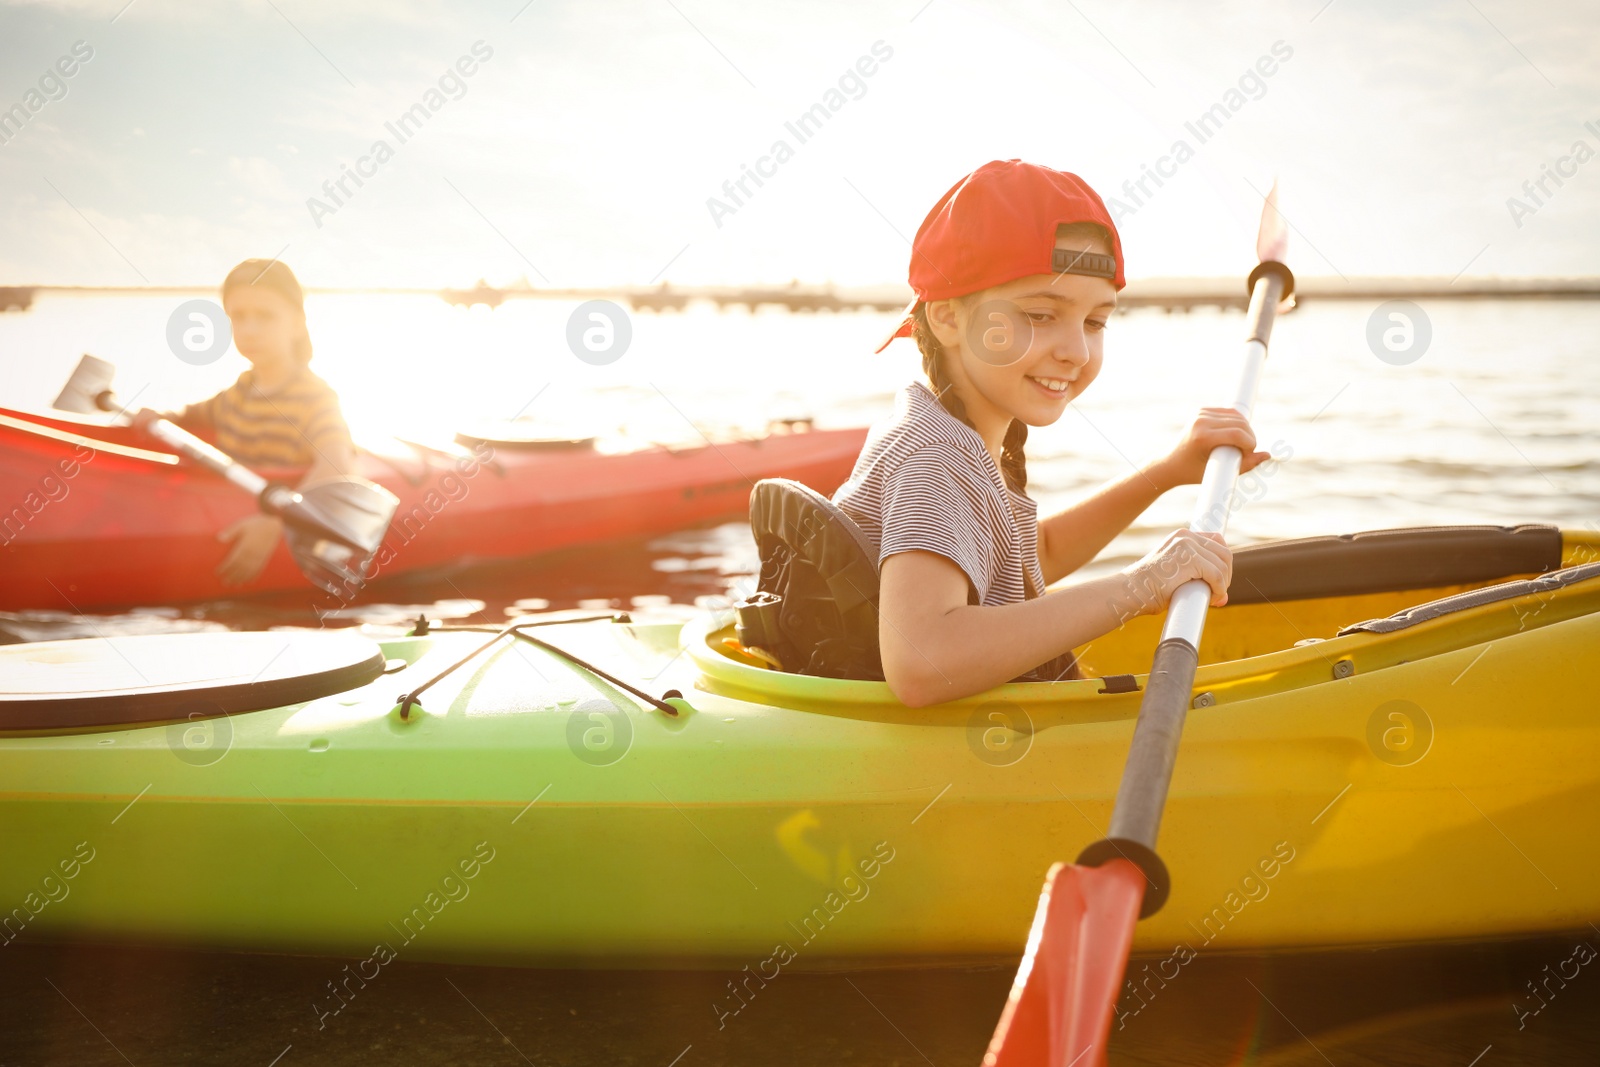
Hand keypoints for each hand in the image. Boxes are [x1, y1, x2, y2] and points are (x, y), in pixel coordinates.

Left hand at [217, 514, 283, 585]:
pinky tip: (249, 582)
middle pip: (241, 568)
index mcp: (245, 546)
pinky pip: (259, 569)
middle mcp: (252, 553)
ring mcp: (259, 557)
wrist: (273, 525)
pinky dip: (253, 576)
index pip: (233, 560)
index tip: (218, 572)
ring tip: (235, 585)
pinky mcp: (265, 558)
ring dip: (242, 579)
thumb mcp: (242, 524)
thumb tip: (219, 538)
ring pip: (249, 571)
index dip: (226, 567)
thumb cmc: (255, 524)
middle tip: (225, 582)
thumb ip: (231, 532)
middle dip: (232, 576)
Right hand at [1114, 528, 1232, 620]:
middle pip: (1224, 552)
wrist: (1130, 592)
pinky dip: (1219, 589)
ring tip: (1214, 598)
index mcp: (1181, 536)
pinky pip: (1217, 575)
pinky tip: (1213, 598)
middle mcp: (1185, 536)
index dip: (1222, 563)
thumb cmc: (1148, 590)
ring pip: (1223, 564)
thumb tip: (1223, 597)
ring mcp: (1187, 545)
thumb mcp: (1176, 577)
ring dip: (1223, 584)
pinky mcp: (1190, 559)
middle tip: (1218, 592)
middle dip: (1226, 575)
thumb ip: (1197, 580)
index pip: (1216, 541)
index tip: (1220, 581)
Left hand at [1152, 407, 1270, 488]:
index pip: (1237, 434)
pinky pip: (1229, 412)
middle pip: (1239, 423)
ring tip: (1240, 445)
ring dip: (1245, 429)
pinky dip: (1236, 423)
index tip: (1249, 453)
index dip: (1250, 443)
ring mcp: (1200, 413)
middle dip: (1249, 437)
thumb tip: (1267, 455)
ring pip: (1236, 415)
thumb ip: (1245, 465)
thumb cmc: (1192, 472)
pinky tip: (1234, 436)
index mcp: (1202, 436)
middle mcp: (1200, 421)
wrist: (1170, 464)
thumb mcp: (1219, 471)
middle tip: (1247, 452)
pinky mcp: (1202, 410)